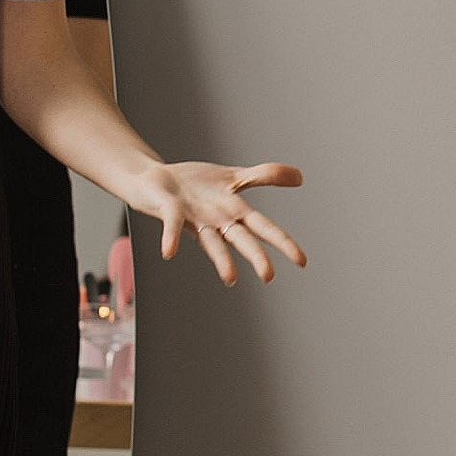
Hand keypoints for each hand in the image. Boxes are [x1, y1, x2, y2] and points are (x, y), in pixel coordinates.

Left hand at [132, 159, 306, 287]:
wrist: (153, 180)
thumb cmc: (195, 184)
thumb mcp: (234, 176)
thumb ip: (265, 176)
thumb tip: (301, 177)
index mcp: (233, 212)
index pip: (263, 227)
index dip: (282, 242)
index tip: (302, 262)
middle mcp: (216, 221)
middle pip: (240, 238)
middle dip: (255, 255)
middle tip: (269, 275)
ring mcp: (193, 218)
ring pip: (210, 241)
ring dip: (221, 259)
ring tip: (231, 279)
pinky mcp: (170, 210)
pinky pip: (172, 224)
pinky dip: (170, 237)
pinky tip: (168, 253)